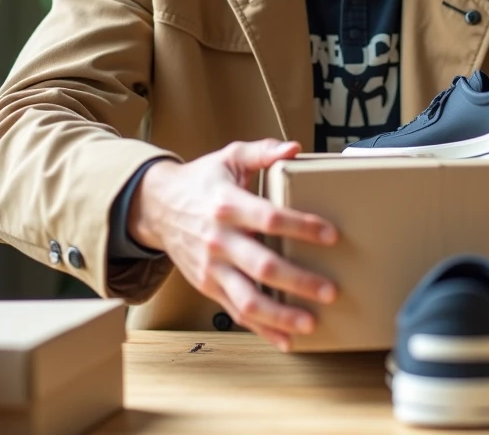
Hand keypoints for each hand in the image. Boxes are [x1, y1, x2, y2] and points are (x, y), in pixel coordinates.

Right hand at [128, 139, 338, 351]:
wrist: (157, 207)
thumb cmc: (201, 181)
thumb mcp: (230, 157)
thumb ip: (262, 152)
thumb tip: (293, 148)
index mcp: (227, 206)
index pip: (269, 219)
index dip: (301, 227)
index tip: (331, 235)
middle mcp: (218, 240)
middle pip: (262, 267)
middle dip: (298, 281)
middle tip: (330, 290)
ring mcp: (212, 268)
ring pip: (247, 299)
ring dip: (280, 315)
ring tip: (311, 323)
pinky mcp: (209, 286)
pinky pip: (236, 312)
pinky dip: (261, 329)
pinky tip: (286, 339)